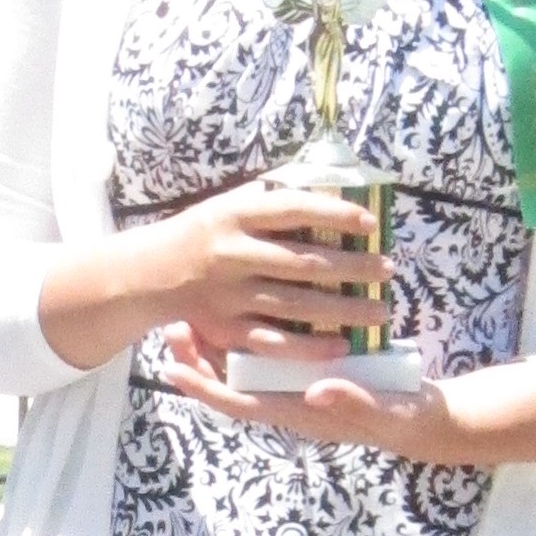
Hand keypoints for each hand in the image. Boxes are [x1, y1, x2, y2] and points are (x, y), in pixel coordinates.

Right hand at [152, 177, 394, 358]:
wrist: (147, 274)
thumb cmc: (201, 234)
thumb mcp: (227, 205)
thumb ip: (270, 202)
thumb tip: (326, 190)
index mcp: (234, 215)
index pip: (294, 209)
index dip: (336, 214)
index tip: (372, 222)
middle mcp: (232, 254)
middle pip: (304, 262)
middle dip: (353, 268)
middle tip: (388, 271)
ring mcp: (229, 295)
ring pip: (296, 305)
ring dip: (344, 310)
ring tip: (380, 311)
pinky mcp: (225, 329)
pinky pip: (275, 341)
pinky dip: (310, 346)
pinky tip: (342, 345)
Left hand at [156, 327, 535, 469]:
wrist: (429, 419)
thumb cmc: (405, 416)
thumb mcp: (384, 410)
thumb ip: (352, 401)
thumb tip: (317, 391)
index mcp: (299, 413)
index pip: (242, 404)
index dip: (206, 387)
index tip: (173, 369)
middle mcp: (290, 401)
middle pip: (233, 384)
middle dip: (201, 359)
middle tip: (172, 328)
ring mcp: (299, 387)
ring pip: (247, 367)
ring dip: (219, 343)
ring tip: (192, 314)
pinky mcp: (312, 371)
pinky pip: (271, 356)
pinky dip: (251, 334)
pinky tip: (241, 308)